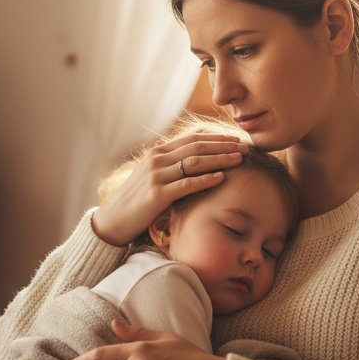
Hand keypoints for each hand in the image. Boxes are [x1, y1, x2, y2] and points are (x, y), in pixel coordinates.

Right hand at [91, 131, 247, 244]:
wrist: (112, 221)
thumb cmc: (134, 201)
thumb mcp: (148, 176)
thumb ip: (164, 163)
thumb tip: (174, 149)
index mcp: (157, 153)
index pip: (192, 139)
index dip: (216, 138)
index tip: (236, 139)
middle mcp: (157, 160)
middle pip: (197, 147)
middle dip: (224, 146)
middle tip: (246, 147)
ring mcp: (156, 176)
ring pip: (195, 162)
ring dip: (220, 159)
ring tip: (240, 159)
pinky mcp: (157, 194)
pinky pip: (187, 184)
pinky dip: (206, 179)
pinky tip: (221, 178)